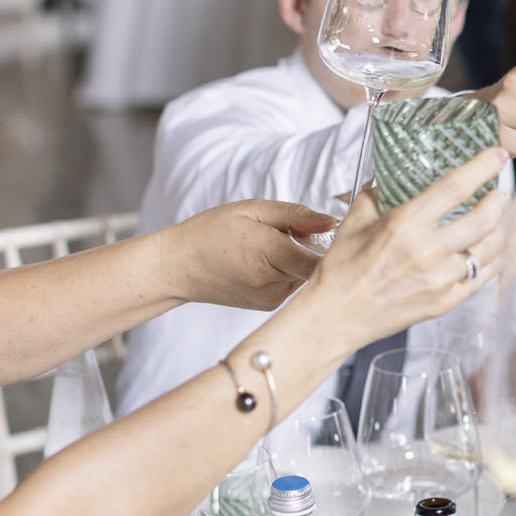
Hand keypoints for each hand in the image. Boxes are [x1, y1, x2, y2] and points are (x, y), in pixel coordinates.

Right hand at [163, 199, 329, 309]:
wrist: (178, 267)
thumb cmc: (209, 234)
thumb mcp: (252, 210)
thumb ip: (296, 214)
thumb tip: (332, 220)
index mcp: (269, 254)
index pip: (324, 258)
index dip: (336, 244)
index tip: (337, 231)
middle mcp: (273, 282)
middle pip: (319, 265)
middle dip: (317, 246)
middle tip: (296, 232)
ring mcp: (272, 298)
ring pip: (308, 275)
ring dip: (302, 259)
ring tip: (275, 247)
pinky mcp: (270, 305)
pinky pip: (295, 284)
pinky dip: (290, 271)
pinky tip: (270, 262)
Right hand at [305, 146, 511, 346]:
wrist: (337, 315)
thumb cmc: (343, 269)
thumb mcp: (356, 220)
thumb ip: (379, 193)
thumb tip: (396, 176)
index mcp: (404, 224)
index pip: (454, 188)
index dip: (482, 167)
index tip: (498, 156)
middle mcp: (427, 251)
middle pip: (484, 219)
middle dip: (499, 201)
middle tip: (500, 193)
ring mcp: (440, 280)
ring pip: (489, 249)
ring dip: (501, 230)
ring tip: (500, 219)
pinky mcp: (446, 302)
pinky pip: (483, 277)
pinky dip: (494, 259)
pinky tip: (493, 249)